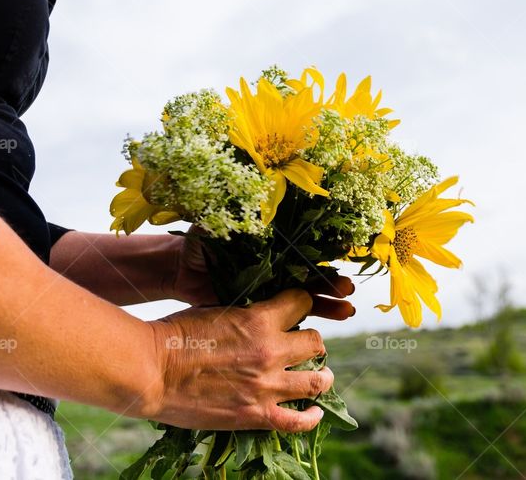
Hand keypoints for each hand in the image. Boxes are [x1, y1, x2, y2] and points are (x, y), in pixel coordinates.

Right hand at [142, 289, 331, 430]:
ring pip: (318, 381)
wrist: (151, 371)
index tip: (299, 310)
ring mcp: (267, 386)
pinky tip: (314, 413)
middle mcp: (271, 351)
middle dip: (313, 344)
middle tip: (305, 349)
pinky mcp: (256, 414)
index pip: (304, 302)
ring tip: (320, 377)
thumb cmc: (175, 336)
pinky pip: (298, 421)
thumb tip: (263, 314)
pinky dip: (311, 417)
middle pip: (316, 343)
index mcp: (260, 320)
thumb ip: (246, 314)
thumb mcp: (216, 310)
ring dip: (321, 377)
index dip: (303, 304)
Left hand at [170, 226, 357, 319]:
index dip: (326, 249)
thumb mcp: (218, 222)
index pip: (308, 247)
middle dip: (332, 281)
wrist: (178, 270)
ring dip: (328, 303)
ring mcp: (271, 289)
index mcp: (274, 244)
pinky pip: (287, 317)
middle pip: (312, 274)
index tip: (344, 249)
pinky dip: (305, 323)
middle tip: (347, 287)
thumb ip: (235, 213)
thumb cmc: (199, 242)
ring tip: (346, 311)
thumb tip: (251, 194)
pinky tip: (320, 332)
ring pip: (306, 297)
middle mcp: (278, 266)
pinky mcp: (260, 311)